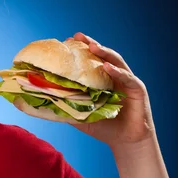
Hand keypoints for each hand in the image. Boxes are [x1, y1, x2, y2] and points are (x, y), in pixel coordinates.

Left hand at [67, 32, 155, 147]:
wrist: (125, 142)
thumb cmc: (103, 126)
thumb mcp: (79, 115)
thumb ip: (64, 106)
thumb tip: (39, 101)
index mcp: (100, 79)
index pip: (90, 60)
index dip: (80, 49)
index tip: (67, 40)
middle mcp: (114, 76)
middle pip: (102, 55)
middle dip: (91, 44)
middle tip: (78, 36)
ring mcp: (126, 80)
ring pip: (115, 62)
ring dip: (104, 52)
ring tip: (92, 46)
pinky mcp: (138, 89)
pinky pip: (127, 77)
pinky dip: (117, 71)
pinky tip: (107, 66)